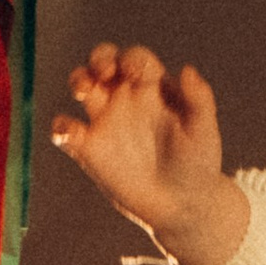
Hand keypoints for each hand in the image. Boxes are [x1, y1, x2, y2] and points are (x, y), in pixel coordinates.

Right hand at [49, 42, 250, 264]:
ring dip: (78, 79)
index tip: (135, 72)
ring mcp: (106, 122)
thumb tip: (187, 69)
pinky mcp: (89, 149)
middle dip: (99, 58)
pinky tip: (72, 133)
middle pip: (104, 63)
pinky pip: (66, 130)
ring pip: (82, 86)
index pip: (135, 59)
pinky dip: (61, 127)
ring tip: (84, 90)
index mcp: (153, 89)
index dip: (131, 58)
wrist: (181, 206)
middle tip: (103, 70)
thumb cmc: (197, 164)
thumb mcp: (204, 130)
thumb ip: (199, 99)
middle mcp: (126, 98)